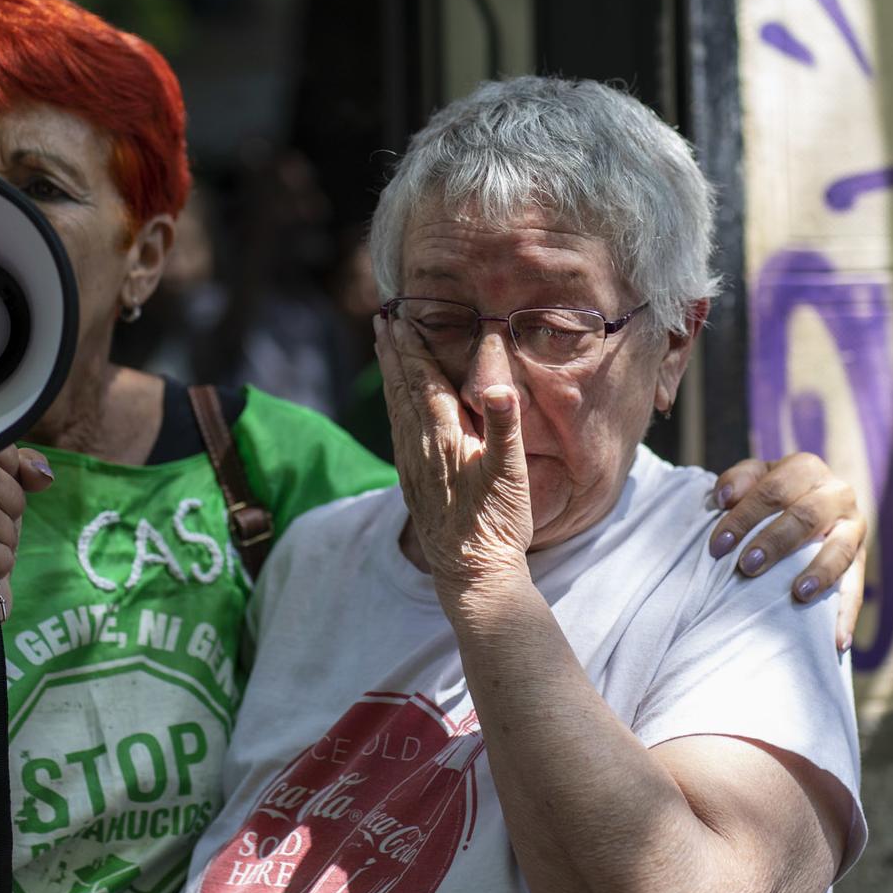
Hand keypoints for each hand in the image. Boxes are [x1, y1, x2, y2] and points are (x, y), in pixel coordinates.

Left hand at [375, 315, 531, 598]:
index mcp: (444, 437)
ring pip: (396, 409)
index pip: (422, 381)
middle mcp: (420, 448)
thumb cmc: (498, 523)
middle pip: (402, 389)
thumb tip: (498, 387)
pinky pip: (397, 432)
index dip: (411, 348)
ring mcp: (413, 466)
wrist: (473, 574)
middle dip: (393, 353)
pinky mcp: (412, 483)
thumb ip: (504, 426)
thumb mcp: (510, 473)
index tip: (399, 318)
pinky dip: (394, 406)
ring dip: (390, 376)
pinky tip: (395, 404)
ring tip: (383, 350)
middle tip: (381, 322)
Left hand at [707, 453, 867, 650]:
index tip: (717, 546)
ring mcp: (854, 527)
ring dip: (820, 572)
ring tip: (799, 594)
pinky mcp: (862, 558)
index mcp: (805, 469)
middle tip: (747, 567)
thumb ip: (738, 480)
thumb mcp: (753, 479)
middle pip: (806, 515)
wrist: (804, 503)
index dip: (743, 516)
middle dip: (775, 542)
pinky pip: (857, 586)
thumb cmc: (769, 495)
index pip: (773, 490)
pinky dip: (848, 614)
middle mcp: (836, 493)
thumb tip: (723, 498)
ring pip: (840, 548)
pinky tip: (838, 642)